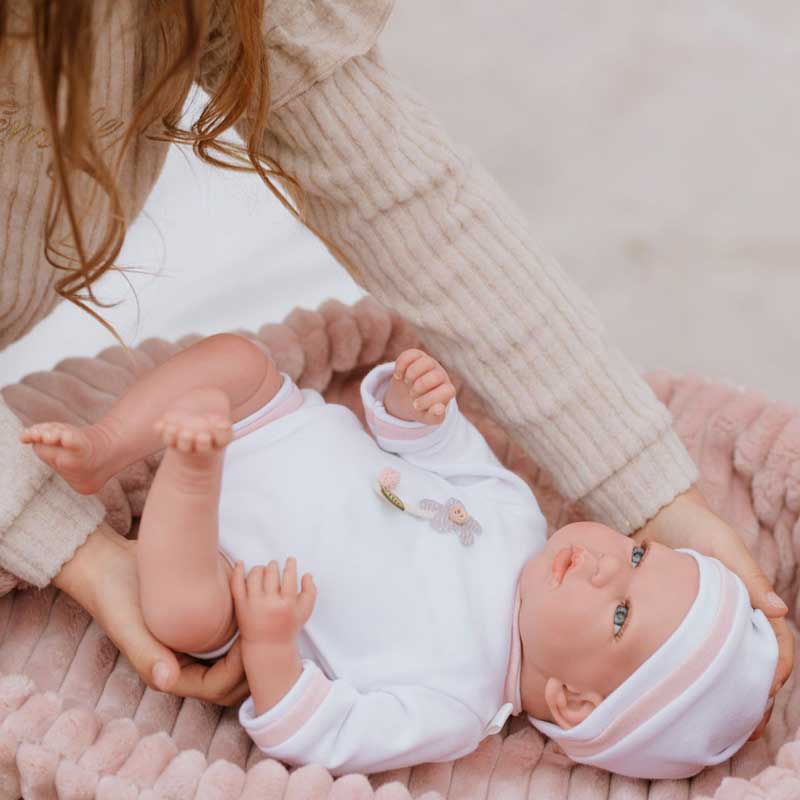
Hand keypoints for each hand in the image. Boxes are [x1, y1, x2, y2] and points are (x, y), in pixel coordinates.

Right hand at [54, 522, 247, 704]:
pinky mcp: (200, 623)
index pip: (218, 688)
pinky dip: (244, 623)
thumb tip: (167, 681)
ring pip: (234, 656)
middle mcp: (186, 663)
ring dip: (251, 643)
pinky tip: (254, 601)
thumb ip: (147, 656)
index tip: (248, 638)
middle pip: (232, 678)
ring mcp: (194, 643)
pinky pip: (230, 632)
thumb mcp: (129, 626)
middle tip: (265, 630)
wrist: (108, 564)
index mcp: (170, 674)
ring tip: (263, 617)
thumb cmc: (116, 597)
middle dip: (252, 662)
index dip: (239, 670)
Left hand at [231, 558, 315, 645]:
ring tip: (263, 571)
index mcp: (287, 605)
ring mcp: (253, 605)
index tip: (290, 560)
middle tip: (274, 566)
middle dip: (274, 566)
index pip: (289, 576)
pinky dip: (238, 570)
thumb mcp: (305, 611)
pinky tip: (240, 563)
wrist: (267, 646)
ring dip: (260, 568)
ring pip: (255, 574)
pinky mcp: (240, 606)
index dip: (290, 564)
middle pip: (271, 573)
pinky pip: (237, 583)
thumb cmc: (288, 626)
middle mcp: (270, 604)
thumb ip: (310, 591)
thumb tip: (307, 574)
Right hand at [384, 348, 455, 424]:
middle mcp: (440, 375)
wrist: (407, 398)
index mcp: (447, 391)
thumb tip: (439, 408)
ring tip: (407, 383)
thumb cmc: (421, 409)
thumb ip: (434, 417)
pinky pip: (410, 354)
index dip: (430, 399)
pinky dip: (401, 365)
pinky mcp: (416, 356)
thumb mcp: (427, 417)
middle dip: (420, 387)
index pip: (448, 391)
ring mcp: (429, 364)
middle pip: (436, 376)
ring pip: (425, 362)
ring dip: (412, 375)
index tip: (416, 405)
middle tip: (412, 394)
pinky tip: (398, 375)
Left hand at [632, 487, 792, 739]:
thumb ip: (749, 576)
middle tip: (743, 715)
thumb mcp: (724, 546)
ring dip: (725, 683)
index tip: (767, 689)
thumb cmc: (696, 525)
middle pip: (752, 656)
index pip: (776, 639)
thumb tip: (779, 610)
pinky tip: (686, 687)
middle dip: (753, 686)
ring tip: (718, 711)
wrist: (656, 512)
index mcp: (751, 597)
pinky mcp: (680, 615)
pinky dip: (696, 668)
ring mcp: (706, 615)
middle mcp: (732, 611)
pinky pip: (693, 646)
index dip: (778, 666)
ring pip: (723, 657)